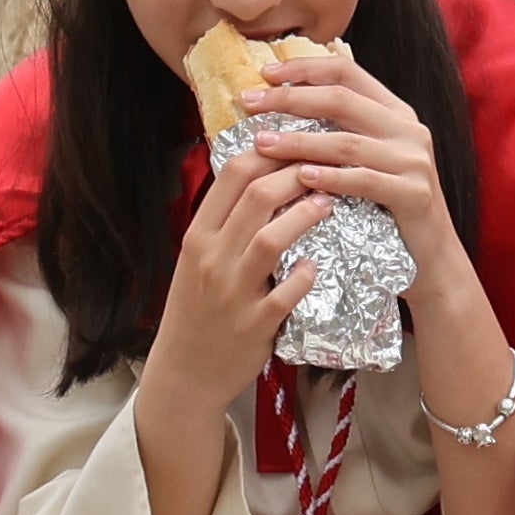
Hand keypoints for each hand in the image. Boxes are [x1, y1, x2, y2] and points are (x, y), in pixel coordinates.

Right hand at [132, 131, 330, 446]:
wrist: (185, 374)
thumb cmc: (197, 312)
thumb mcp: (197, 260)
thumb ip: (223, 222)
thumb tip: (258, 175)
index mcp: (197, 236)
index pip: (232, 173)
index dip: (270, 149)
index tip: (297, 141)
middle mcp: (211, 258)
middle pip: (256, 195)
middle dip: (296, 173)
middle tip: (324, 167)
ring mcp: (232, 292)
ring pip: (271, 238)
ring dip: (306, 215)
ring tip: (329, 203)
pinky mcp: (255, 325)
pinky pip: (289, 292)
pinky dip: (308, 274)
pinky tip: (318, 265)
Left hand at [239, 45, 484, 325]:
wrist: (430, 257)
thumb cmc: (384, 208)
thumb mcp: (363, 161)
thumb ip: (333, 132)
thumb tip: (273, 110)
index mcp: (394, 111)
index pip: (346, 71)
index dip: (304, 68)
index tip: (264, 73)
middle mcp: (408, 128)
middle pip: (342, 100)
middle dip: (291, 98)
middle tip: (250, 102)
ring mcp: (415, 160)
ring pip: (347, 142)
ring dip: (299, 141)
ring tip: (262, 143)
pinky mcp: (415, 193)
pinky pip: (365, 181)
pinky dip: (331, 178)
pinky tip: (300, 177)